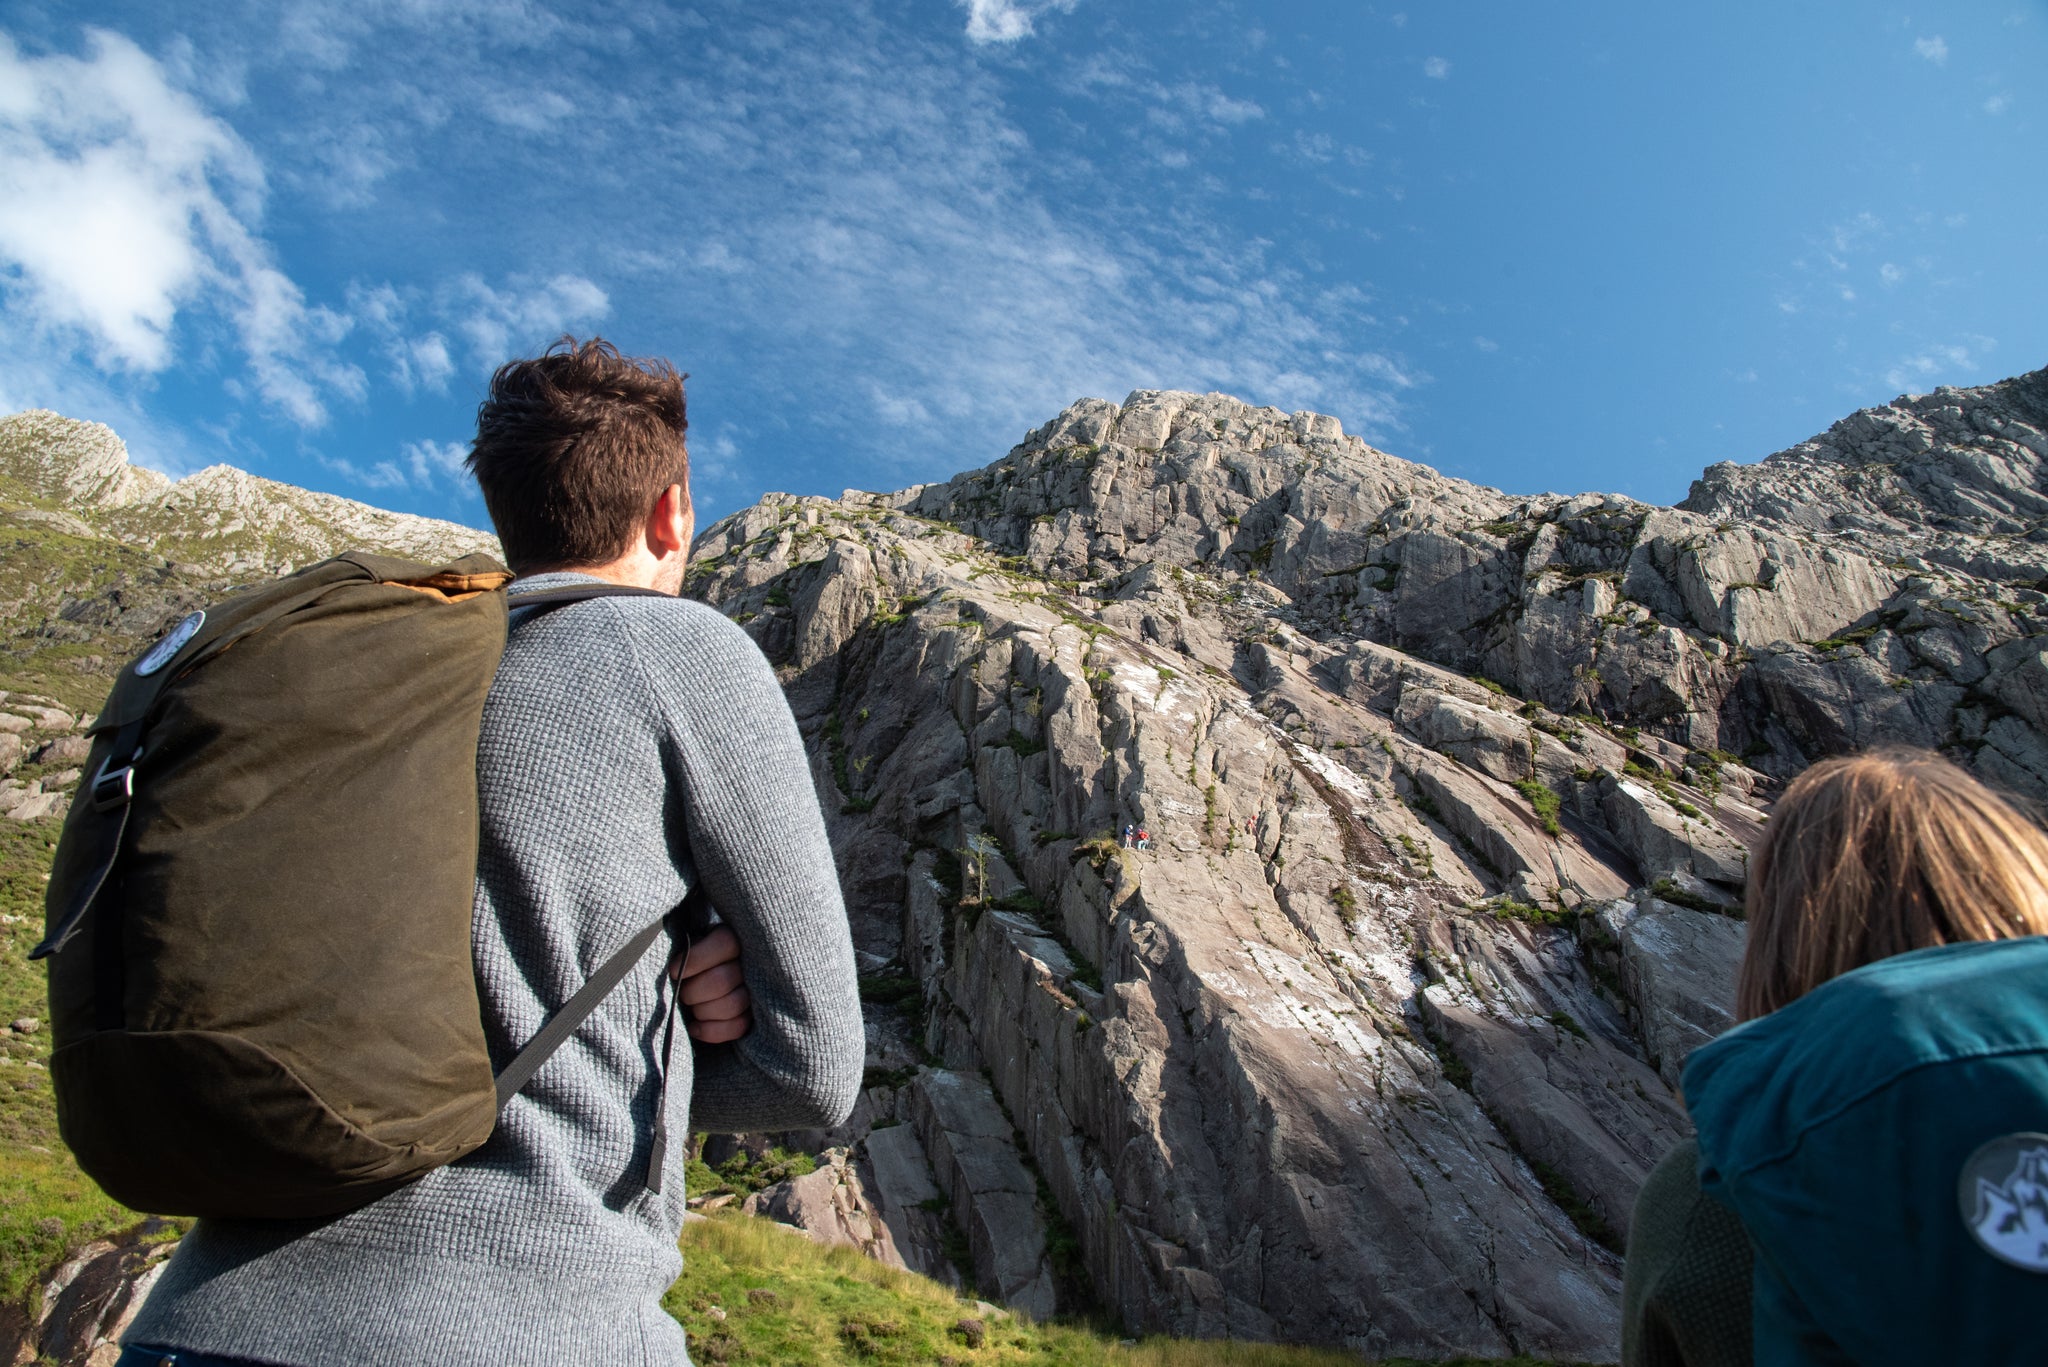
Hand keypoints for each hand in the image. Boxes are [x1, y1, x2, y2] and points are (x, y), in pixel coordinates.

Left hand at [670, 924, 751, 1043]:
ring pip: (731, 1005)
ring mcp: (757, 991)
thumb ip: (688, 948)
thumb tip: (676, 969)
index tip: (673, 971)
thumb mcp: (692, 944)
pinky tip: (695, 1027)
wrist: (710, 977)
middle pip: (722, 980)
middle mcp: (752, 963)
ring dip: (702, 1011)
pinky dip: (710, 1031)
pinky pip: (737, 1027)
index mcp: (736, 938)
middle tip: (682, 993)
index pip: (724, 943)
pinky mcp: (755, 1016)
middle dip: (693, 991)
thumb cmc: (696, 960)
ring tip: (691, 1007)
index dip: (696, 959)